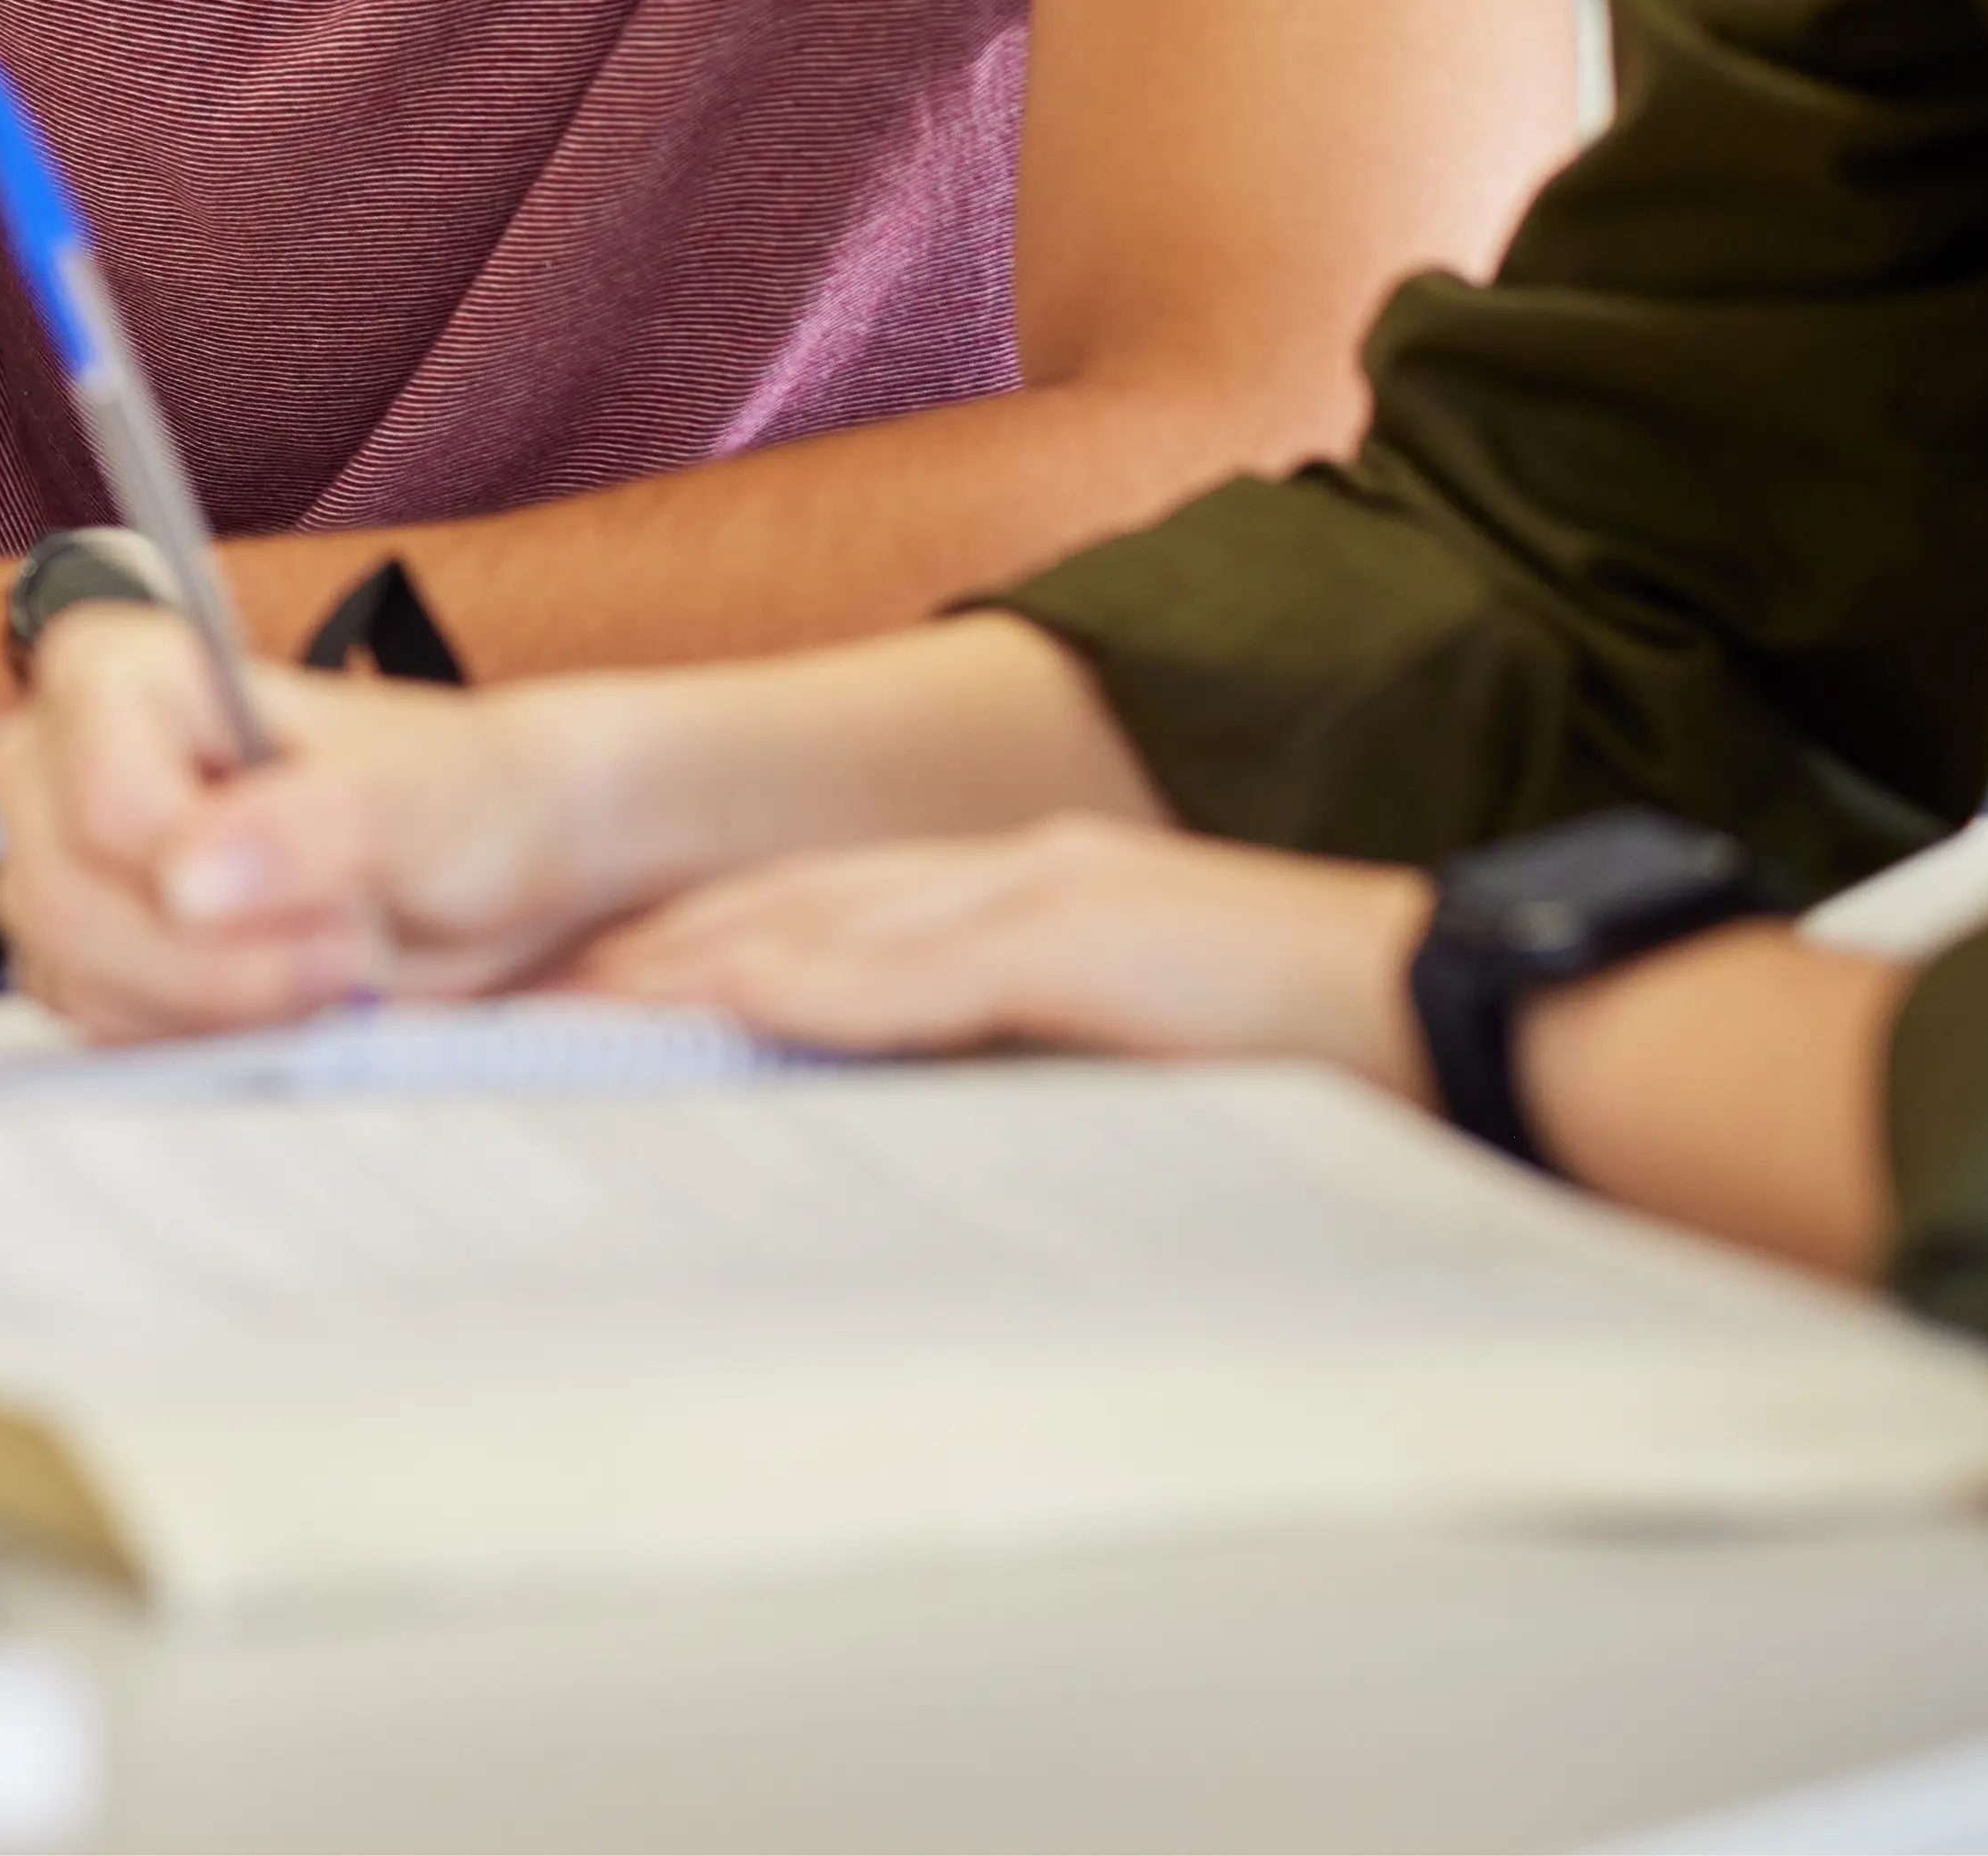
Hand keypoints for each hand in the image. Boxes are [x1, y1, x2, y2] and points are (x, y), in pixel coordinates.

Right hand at [0, 610, 605, 1037]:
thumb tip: (188, 880)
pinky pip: (100, 1029)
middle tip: (349, 953)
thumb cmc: (444, 797)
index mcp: (117, 671)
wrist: (470, 872)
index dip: (212, 870)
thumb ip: (312, 822)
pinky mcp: (77, 954)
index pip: (107, 799)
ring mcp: (55, 861)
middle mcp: (57, 759)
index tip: (332, 900)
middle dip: (221, 962)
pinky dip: (201, 1034)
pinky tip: (276, 997)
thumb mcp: (417, 796)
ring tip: (323, 967)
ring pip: (78, 975)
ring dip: (218, 1005)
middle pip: (71, 898)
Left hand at [574, 818, 1433, 1090]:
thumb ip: (1028, 1051)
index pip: (820, 914)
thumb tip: (927, 1116)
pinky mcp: (1083, 937)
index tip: (586, 982)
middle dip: (651, 943)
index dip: (697, 940)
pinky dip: (817, 980)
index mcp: (1024, 894)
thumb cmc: (1322, 1043)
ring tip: (572, 998)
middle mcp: (1010, 871)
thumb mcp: (1139, 1043)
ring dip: (694, 960)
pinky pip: (922, 964)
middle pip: (788, 901)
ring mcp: (1044, 894)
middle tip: (525, 987)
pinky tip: (734, 1000)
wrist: (1462, 1002)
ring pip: (822, 920)